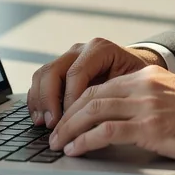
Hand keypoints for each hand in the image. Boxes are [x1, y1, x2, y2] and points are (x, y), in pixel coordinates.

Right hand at [27, 38, 164, 127]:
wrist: (136, 70)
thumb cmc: (137, 80)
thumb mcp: (134, 84)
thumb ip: (117, 95)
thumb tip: (99, 120)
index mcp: (100, 49)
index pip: (76, 73)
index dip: (69, 99)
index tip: (69, 121)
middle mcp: (80, 50)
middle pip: (53, 71)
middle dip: (50, 100)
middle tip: (53, 125)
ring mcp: (68, 58)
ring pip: (42, 75)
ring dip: (40, 101)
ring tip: (44, 124)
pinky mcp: (59, 70)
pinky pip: (40, 81)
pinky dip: (37, 100)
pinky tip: (41, 119)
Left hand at [49, 65, 174, 164]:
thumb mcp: (173, 98)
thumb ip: (148, 101)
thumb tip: (121, 120)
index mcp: (148, 77)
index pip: (100, 86)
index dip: (77, 103)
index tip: (65, 119)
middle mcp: (143, 86)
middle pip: (91, 96)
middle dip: (67, 116)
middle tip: (54, 134)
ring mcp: (147, 105)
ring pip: (94, 111)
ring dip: (70, 129)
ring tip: (59, 144)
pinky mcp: (151, 127)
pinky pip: (107, 131)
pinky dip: (86, 141)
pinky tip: (77, 150)